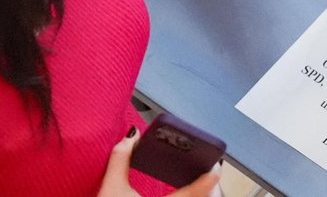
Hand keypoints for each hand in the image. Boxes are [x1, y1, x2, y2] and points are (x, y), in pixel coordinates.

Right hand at [97, 128, 220, 196]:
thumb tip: (131, 136)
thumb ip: (120, 158)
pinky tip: (187, 193)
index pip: (194, 193)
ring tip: (201, 182)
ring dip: (200, 195)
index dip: (209, 178)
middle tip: (210, 170)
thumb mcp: (111, 188)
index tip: (216, 166)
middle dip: (208, 187)